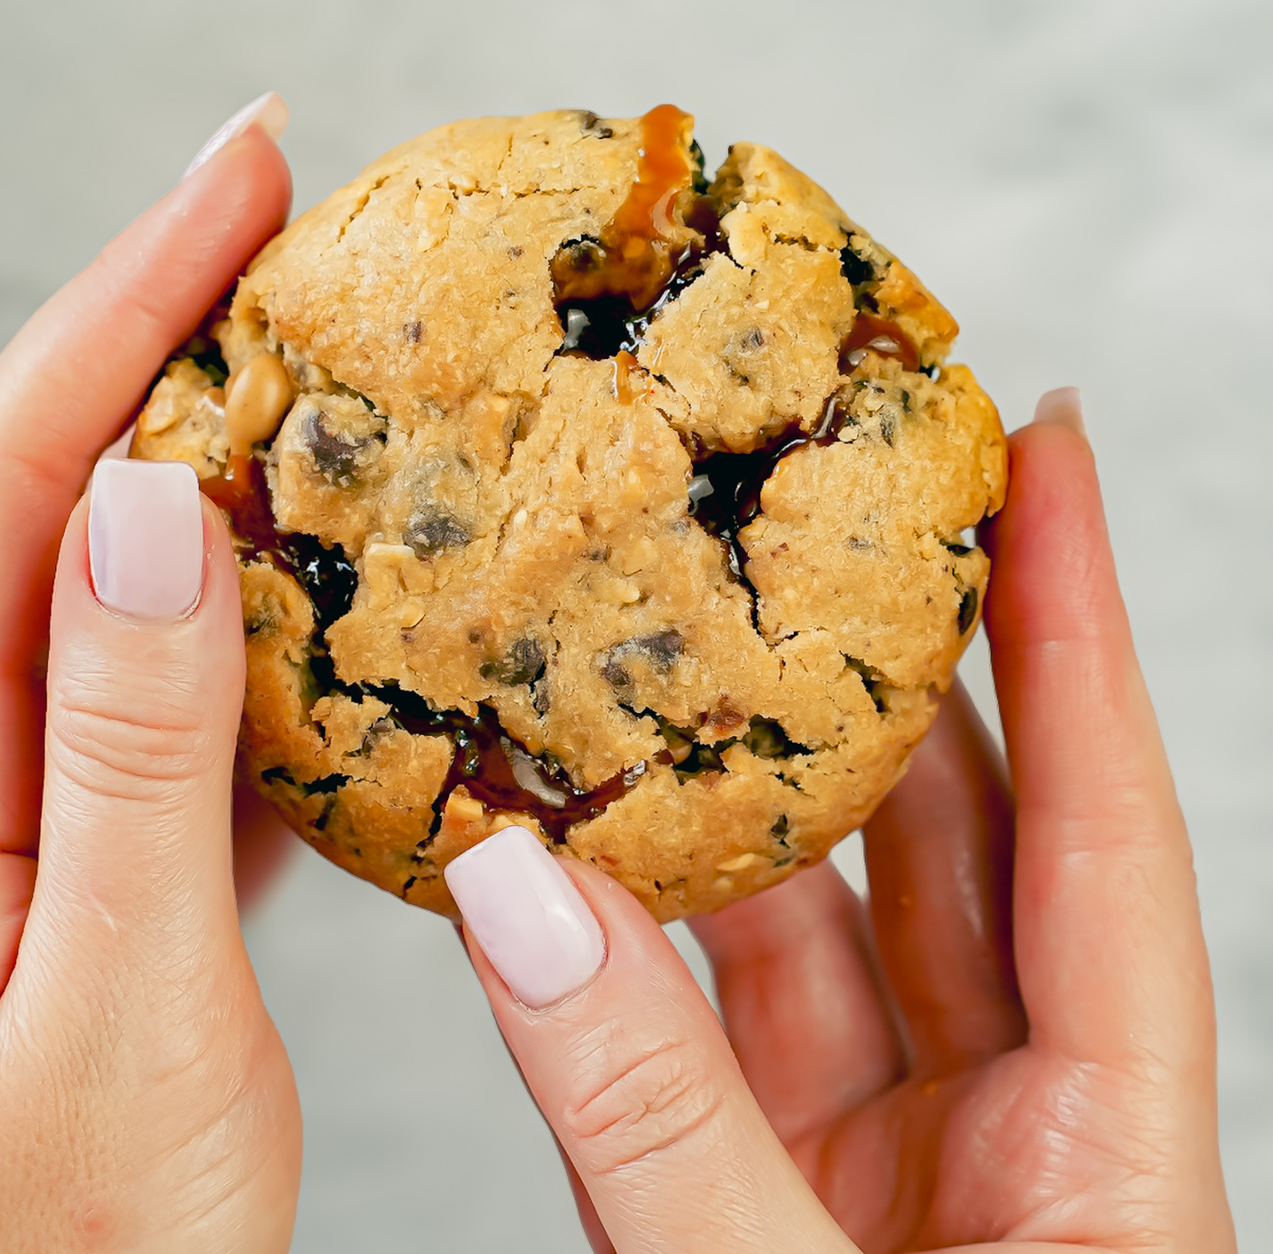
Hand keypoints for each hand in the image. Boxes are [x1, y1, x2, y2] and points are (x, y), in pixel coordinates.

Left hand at [0, 104, 300, 1251]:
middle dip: (172, 330)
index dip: (131, 296)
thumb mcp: (118, 1015)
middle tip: (300, 228)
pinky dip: (264, 621)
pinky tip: (338, 604)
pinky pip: (182, 699)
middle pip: (61, 493)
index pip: (23, 470)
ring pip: (130, 587)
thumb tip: (156, 510)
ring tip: (333, 376)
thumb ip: (134, 758)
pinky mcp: (106, 872)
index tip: (243, 167)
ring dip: (225, 464)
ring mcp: (34, 820)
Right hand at [447, 398, 1237, 1252]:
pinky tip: (548, 852)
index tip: (1044, 452)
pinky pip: (681, 1033)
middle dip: (879, 670)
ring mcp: (862, 1167)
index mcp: (1107, 1159)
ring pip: (796, 926)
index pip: (1100, 825)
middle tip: (811, 510)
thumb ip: (659, 1120)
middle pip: (946, 842)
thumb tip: (522, 898)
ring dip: (717, 800)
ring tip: (646, 651)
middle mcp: (995, 1136)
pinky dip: (612, 948)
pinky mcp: (743, 1206)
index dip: (1073, 628)